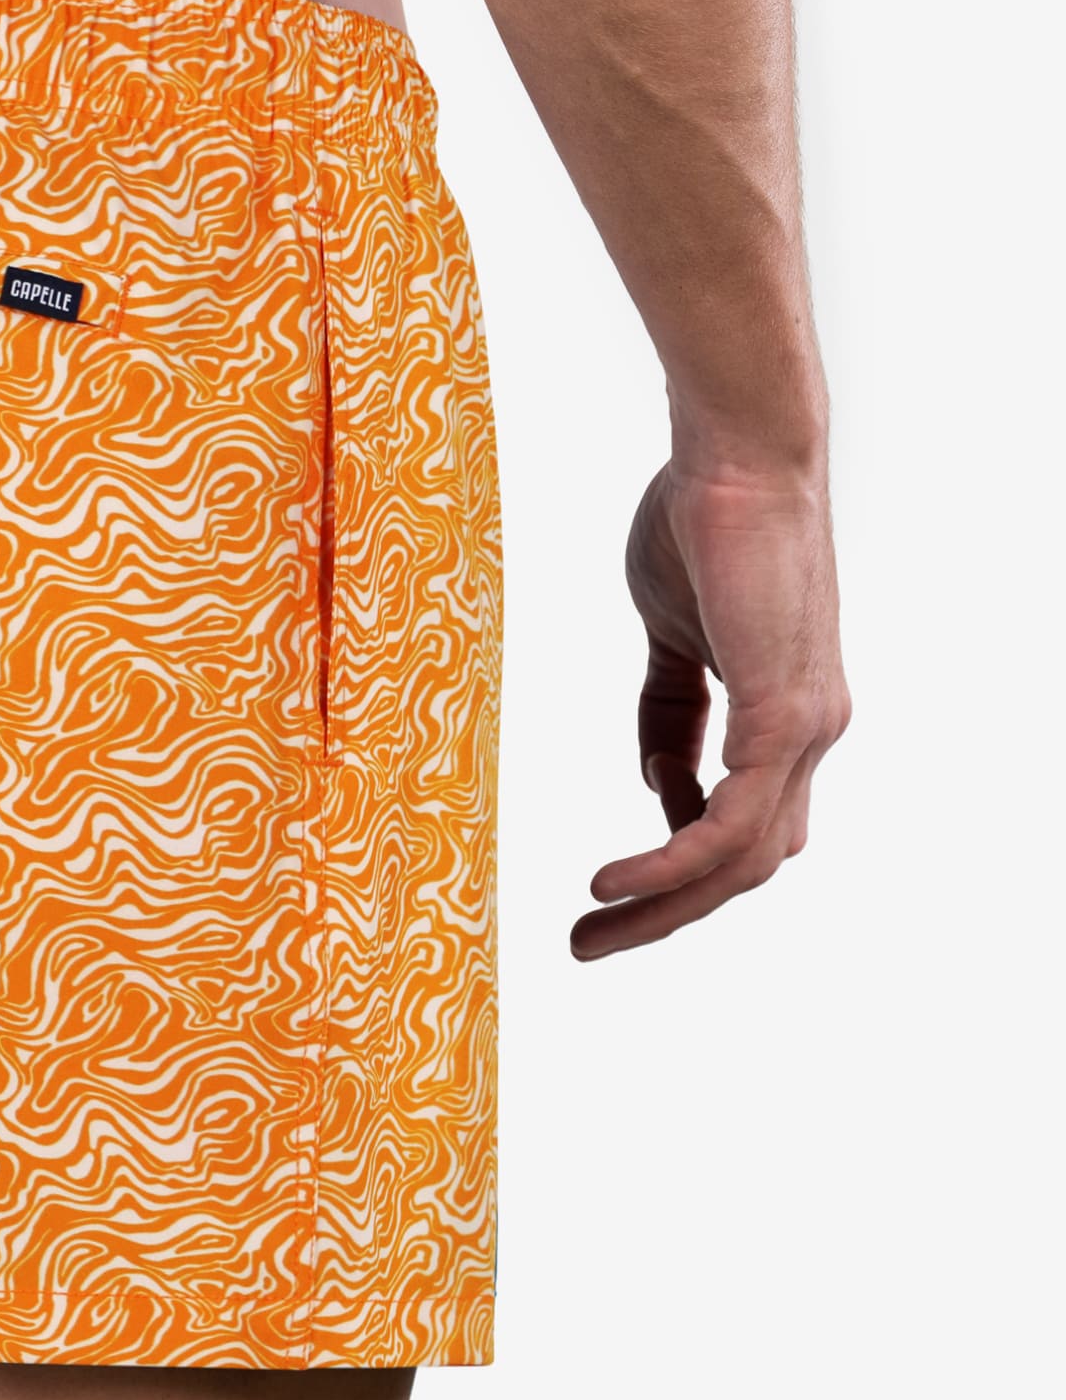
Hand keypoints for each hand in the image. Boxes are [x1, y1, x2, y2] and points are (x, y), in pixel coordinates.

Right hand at [572, 461, 849, 959]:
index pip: (743, 821)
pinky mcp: (784, 719)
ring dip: (663, 908)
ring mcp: (806, 732)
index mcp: (787, 713)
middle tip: (589, 942)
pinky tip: (616, 883)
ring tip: (589, 931)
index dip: (674, 856)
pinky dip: (671, 863)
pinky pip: (730, 825)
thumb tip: (658, 778)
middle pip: (746, 865)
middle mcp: (811, 735)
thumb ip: (669, 706)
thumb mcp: (672, 633)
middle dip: (667, 914)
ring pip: (741, 862)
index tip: (608, 874)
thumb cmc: (702, 524)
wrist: (736, 457)